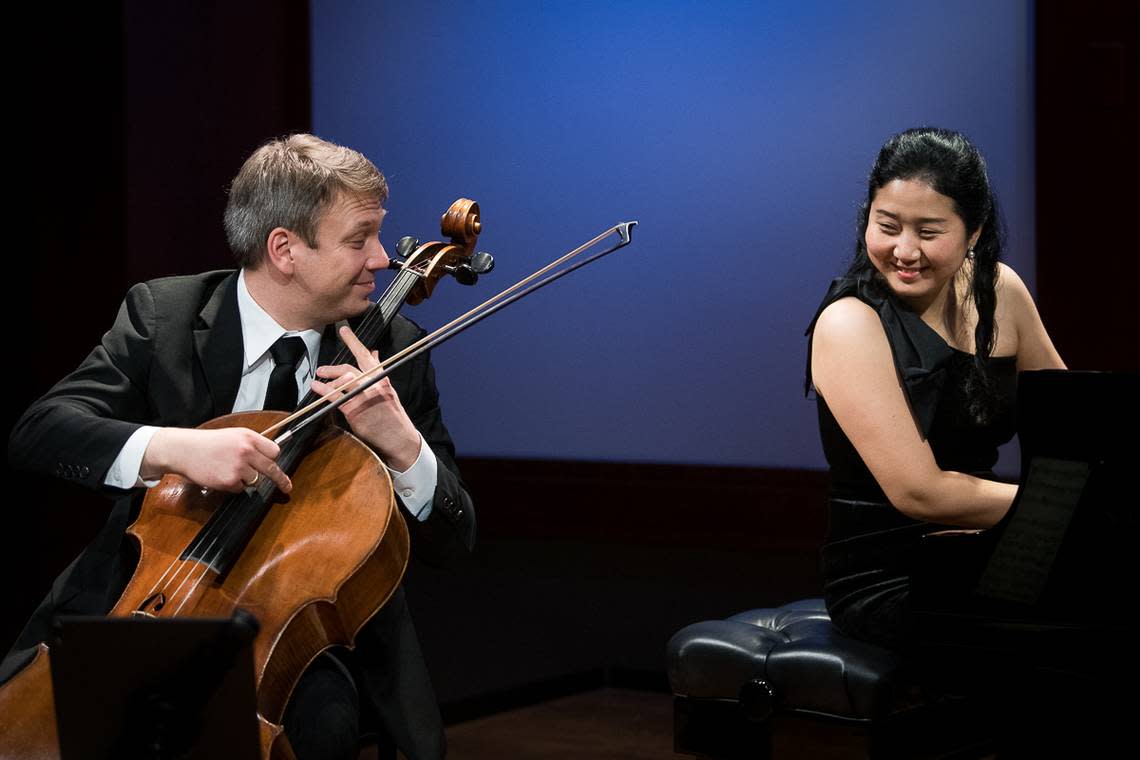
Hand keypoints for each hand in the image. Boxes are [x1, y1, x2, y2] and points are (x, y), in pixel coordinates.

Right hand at [142, 427, 291, 493]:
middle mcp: (246, 451)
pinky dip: (233, 486)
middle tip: (287, 487)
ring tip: (229, 470)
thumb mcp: (233, 435)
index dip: (273, 459)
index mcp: (249, 437)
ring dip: (246, 480)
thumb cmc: (207, 443)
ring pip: (255, 481)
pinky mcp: (230, 481)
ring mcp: (239, 467)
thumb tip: (269, 457)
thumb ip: (251, 444)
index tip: (278, 466)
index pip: (274, 451)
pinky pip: (240, 488)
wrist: (184, 450)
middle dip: (280, 480)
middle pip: (271, 469)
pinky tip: (221, 476)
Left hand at [310, 325, 421, 470]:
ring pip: (343, 380)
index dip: (354, 342)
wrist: (399, 438)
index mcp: (382, 378)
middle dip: (334, 367)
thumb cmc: (392, 414)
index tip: (344, 331)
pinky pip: (336, 397)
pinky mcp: (356, 410)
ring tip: (319, 378)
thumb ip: (378, 372)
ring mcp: (364, 397)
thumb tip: (374, 354)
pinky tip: (318, 388)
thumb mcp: (388, 390)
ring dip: (328, 377)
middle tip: (322, 369)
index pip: (366, 356)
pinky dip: (324, 391)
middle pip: (350, 368)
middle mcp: (374, 384)